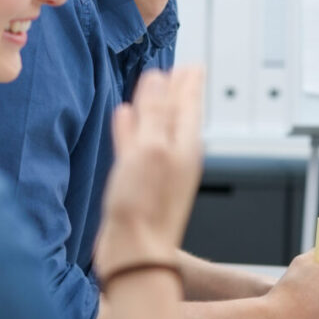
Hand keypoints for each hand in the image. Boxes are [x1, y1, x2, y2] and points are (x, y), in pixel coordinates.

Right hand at [95, 68, 203, 271]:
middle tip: (179, 71)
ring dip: (153, 108)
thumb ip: (154, 113)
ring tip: (150, 88)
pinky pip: (135, 146)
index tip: (194, 65)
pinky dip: (131, 130)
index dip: (189, 83)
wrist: (133, 253)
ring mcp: (156, 170)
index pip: (189, 104)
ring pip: (155, 129)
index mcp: (185, 145)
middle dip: (176, 92)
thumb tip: (159, 78)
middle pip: (176, 114)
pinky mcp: (136, 183)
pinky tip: (124, 118)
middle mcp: (175, 156)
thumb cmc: (145, 206)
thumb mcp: (150, 148)